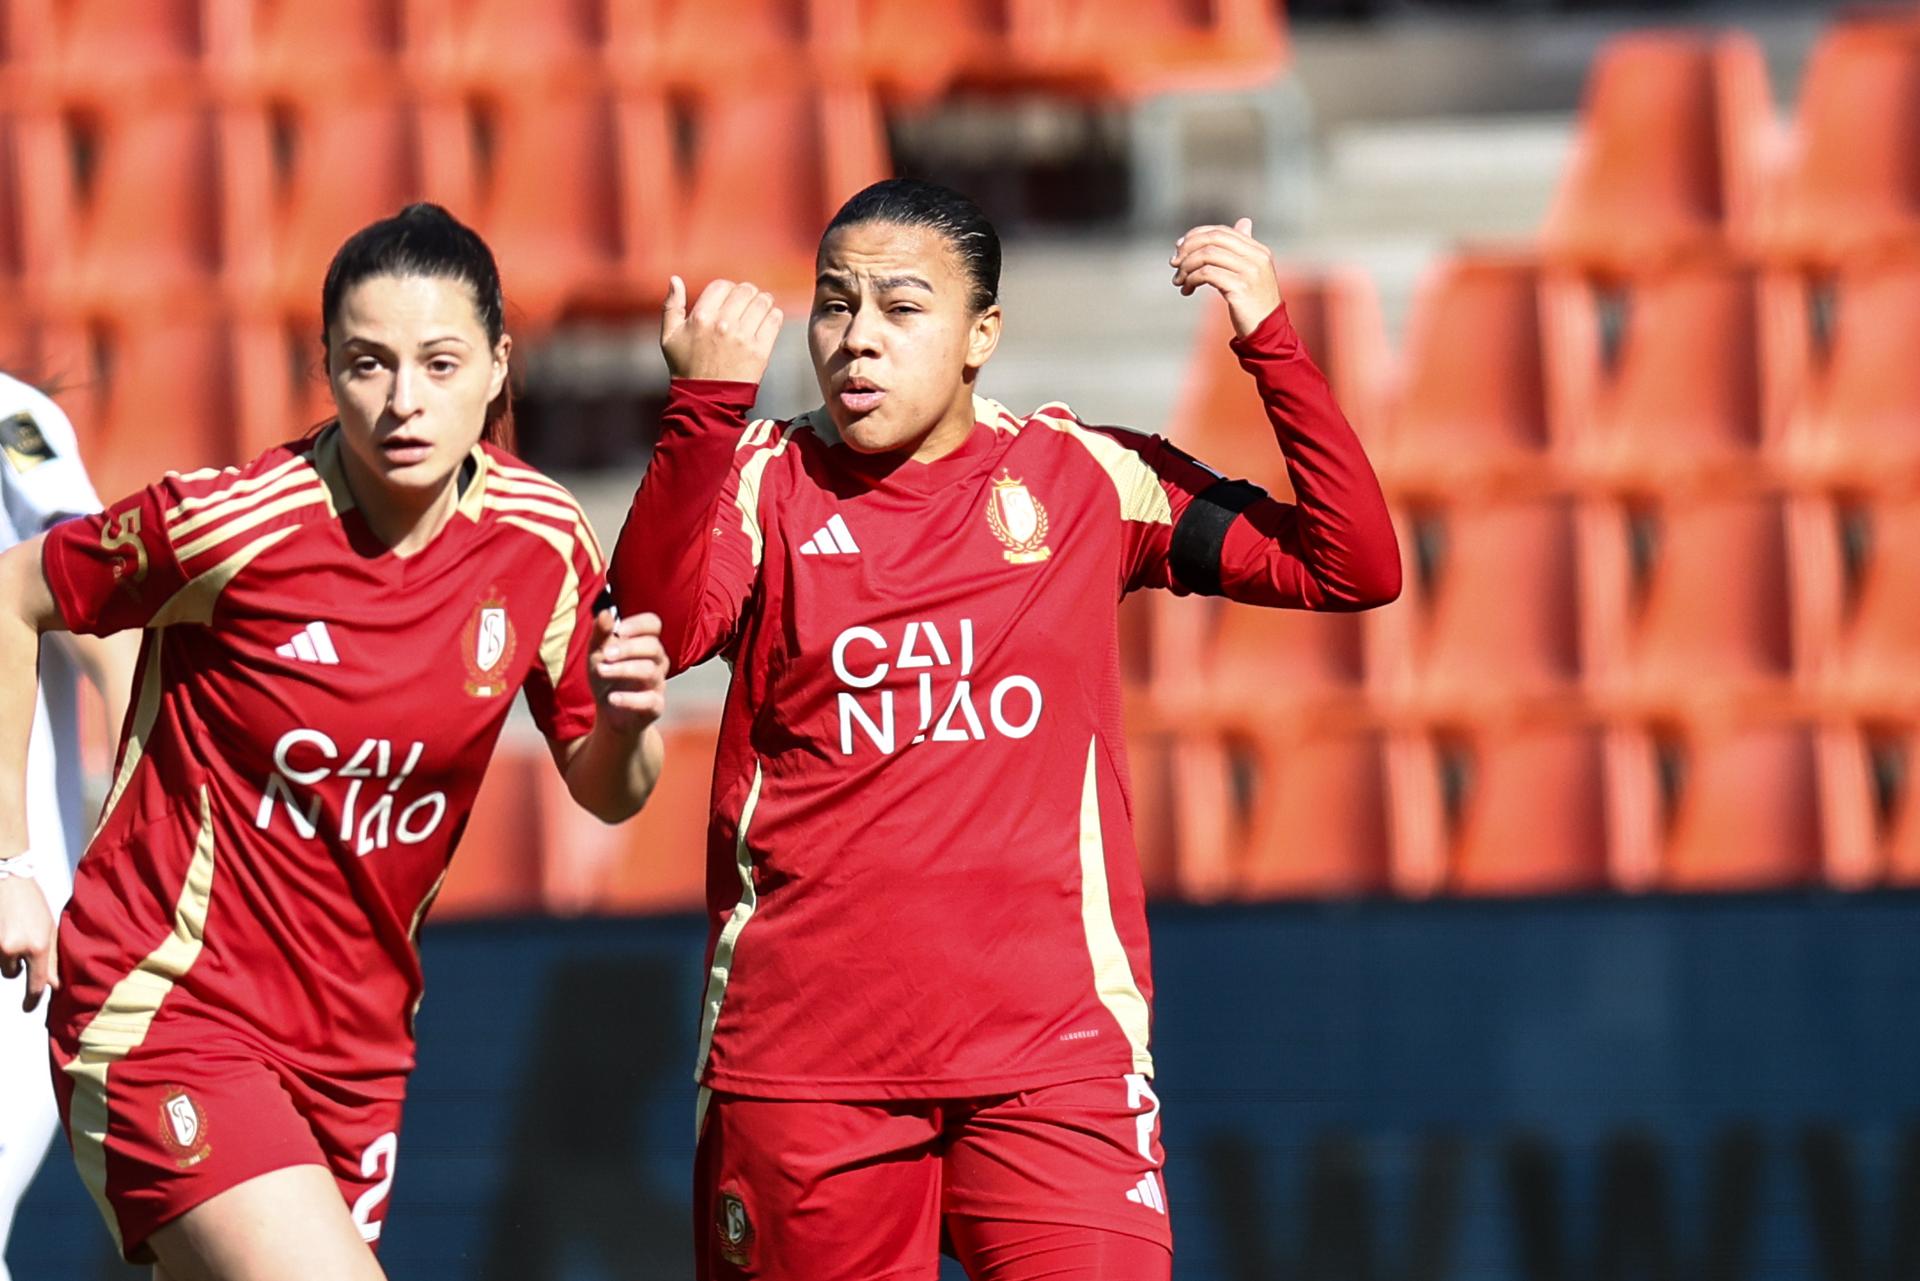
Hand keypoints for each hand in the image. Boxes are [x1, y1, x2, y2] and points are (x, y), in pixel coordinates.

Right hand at [0, 875, 55, 1012]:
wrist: (8, 879)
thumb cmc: (32, 902)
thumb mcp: (50, 928)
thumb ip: (52, 958)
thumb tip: (54, 985)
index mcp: (39, 945)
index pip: (37, 982)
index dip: (32, 998)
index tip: (28, 1008)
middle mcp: (16, 948)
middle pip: (13, 973)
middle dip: (17, 967)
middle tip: (19, 947)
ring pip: (1, 963)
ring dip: (6, 956)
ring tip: (11, 931)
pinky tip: (4, 928)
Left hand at [588, 609, 666, 737]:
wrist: (610, 715)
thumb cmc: (607, 679)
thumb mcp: (597, 654)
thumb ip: (600, 633)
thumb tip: (605, 613)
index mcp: (645, 644)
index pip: (653, 624)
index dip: (638, 625)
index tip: (618, 630)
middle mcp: (656, 662)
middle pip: (653, 647)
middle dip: (628, 648)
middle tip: (606, 655)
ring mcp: (657, 685)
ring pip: (650, 672)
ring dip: (623, 670)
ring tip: (601, 672)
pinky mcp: (655, 707)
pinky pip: (650, 701)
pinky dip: (629, 699)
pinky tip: (612, 698)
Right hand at [660, 276, 783, 382]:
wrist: (705, 398)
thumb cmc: (686, 367)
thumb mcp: (669, 336)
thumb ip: (671, 306)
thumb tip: (675, 280)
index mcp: (701, 317)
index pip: (722, 285)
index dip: (727, 288)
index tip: (729, 298)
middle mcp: (723, 324)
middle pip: (745, 290)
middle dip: (747, 293)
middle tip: (747, 302)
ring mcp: (743, 337)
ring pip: (763, 302)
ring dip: (763, 301)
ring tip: (759, 309)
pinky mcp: (760, 351)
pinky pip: (774, 320)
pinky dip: (773, 315)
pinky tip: (767, 320)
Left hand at [1170, 217, 1283, 339]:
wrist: (1267, 331)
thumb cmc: (1254, 303)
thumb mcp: (1252, 271)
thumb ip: (1244, 249)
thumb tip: (1243, 222)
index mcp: (1258, 250)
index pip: (1222, 232)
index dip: (1196, 236)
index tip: (1179, 248)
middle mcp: (1256, 257)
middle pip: (1213, 239)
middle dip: (1188, 248)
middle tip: (1174, 263)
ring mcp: (1250, 272)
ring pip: (1207, 255)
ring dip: (1186, 267)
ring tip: (1178, 281)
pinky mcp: (1240, 288)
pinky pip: (1206, 274)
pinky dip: (1191, 280)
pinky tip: (1186, 290)